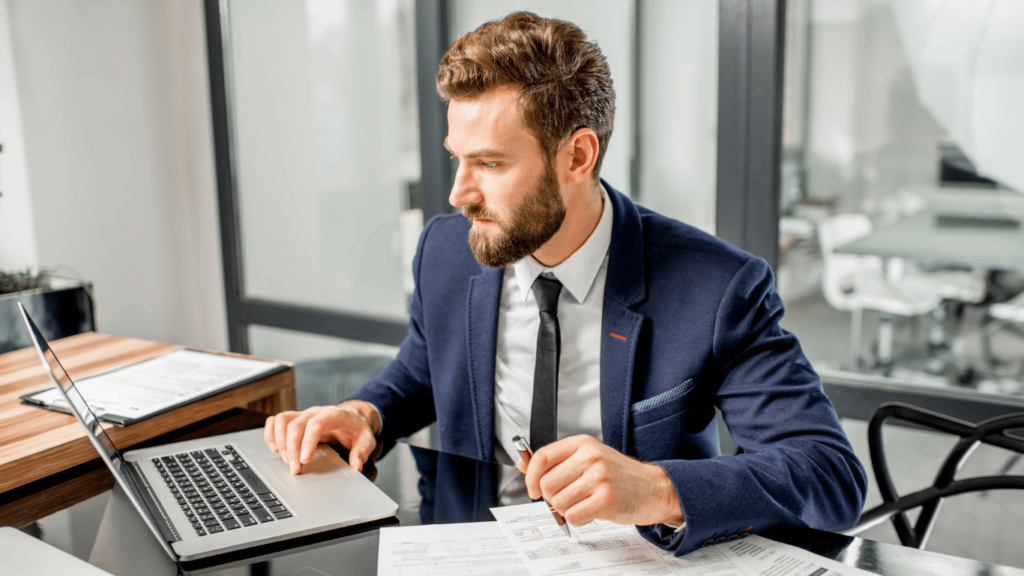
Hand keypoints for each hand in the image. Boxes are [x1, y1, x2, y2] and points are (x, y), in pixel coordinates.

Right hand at [263, 400, 380, 474]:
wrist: (351, 416)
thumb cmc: (357, 428)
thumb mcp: (367, 439)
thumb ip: (362, 452)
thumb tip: (356, 466)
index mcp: (334, 414)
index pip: (316, 423)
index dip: (307, 441)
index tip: (305, 460)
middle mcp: (316, 412)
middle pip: (296, 424)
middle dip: (292, 449)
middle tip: (295, 469)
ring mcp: (304, 414)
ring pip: (281, 419)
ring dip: (279, 441)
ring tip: (286, 460)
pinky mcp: (295, 419)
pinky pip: (276, 420)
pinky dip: (271, 434)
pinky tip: (276, 449)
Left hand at [517, 435, 683, 526]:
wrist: (652, 487)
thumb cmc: (618, 475)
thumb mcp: (587, 458)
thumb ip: (555, 461)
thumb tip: (523, 463)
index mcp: (582, 444)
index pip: (542, 457)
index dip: (530, 477)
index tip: (532, 488)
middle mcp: (590, 457)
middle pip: (547, 484)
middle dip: (552, 497)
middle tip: (568, 497)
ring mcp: (599, 477)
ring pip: (558, 502)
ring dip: (567, 509)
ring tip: (584, 502)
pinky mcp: (606, 499)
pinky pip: (574, 516)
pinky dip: (578, 519)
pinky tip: (591, 510)